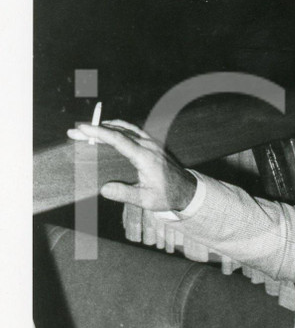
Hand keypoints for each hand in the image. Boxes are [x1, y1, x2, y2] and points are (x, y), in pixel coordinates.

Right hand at [66, 119, 196, 210]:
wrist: (186, 190)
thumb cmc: (166, 196)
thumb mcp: (146, 200)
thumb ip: (125, 194)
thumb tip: (104, 189)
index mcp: (145, 156)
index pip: (118, 139)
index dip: (98, 133)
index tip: (82, 129)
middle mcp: (148, 145)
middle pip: (117, 131)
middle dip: (94, 129)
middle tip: (74, 131)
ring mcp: (151, 143)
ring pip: (125, 128)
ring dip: (105, 126)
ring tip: (86, 129)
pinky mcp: (152, 144)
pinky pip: (132, 130)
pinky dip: (117, 127)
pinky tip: (108, 128)